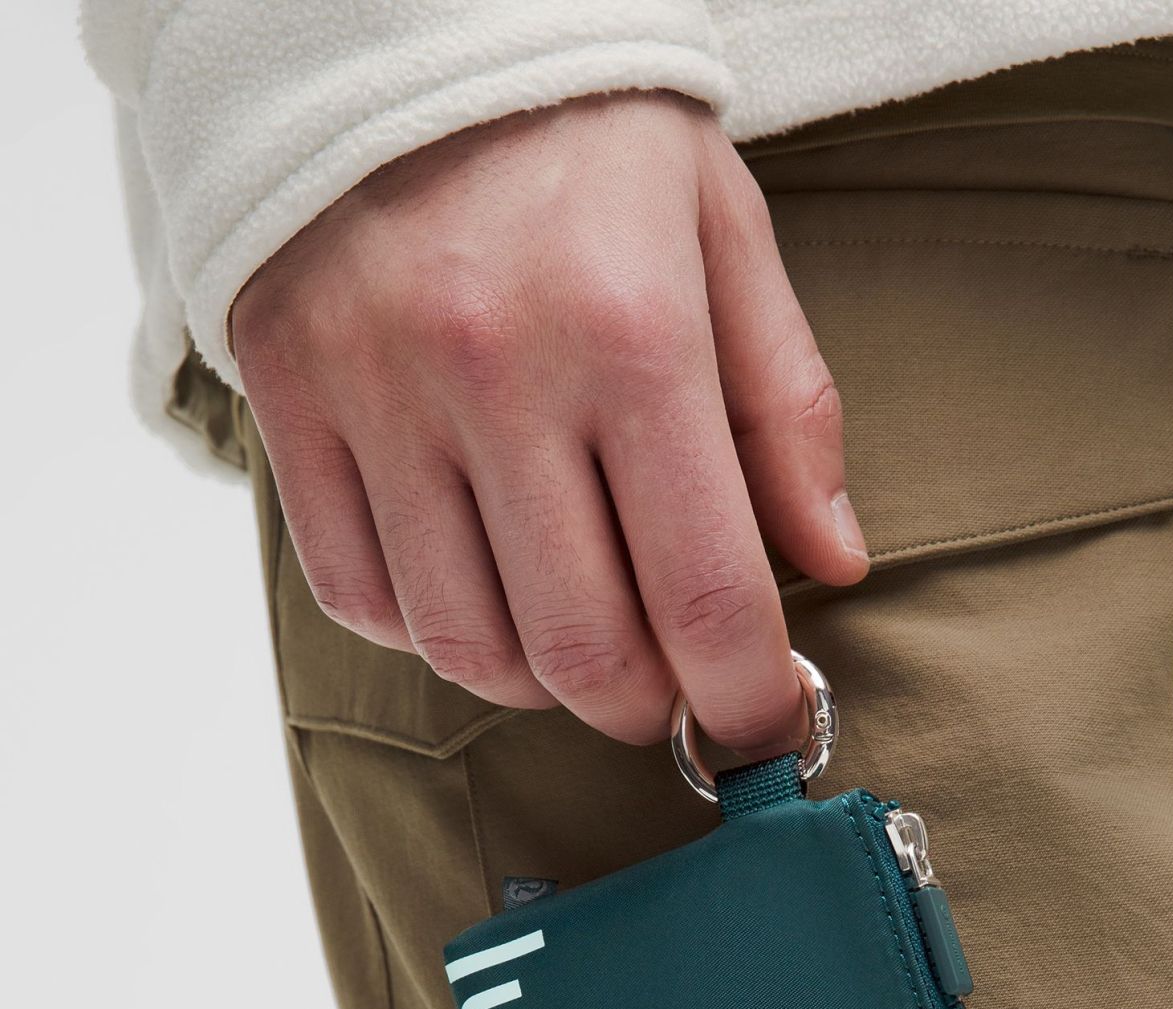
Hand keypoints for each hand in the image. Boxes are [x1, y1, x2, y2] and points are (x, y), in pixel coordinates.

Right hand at [233, 91, 867, 755]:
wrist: (398, 27)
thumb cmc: (591, 139)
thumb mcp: (726, 236)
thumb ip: (786, 410)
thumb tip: (831, 564)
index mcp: (631, 332)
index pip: (704, 590)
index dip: (746, 695)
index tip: (765, 724)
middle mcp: (494, 373)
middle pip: (581, 649)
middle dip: (646, 709)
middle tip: (671, 690)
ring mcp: (376, 393)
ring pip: (464, 645)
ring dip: (540, 682)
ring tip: (579, 639)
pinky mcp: (290, 399)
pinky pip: (356, 592)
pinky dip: (431, 632)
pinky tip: (480, 590)